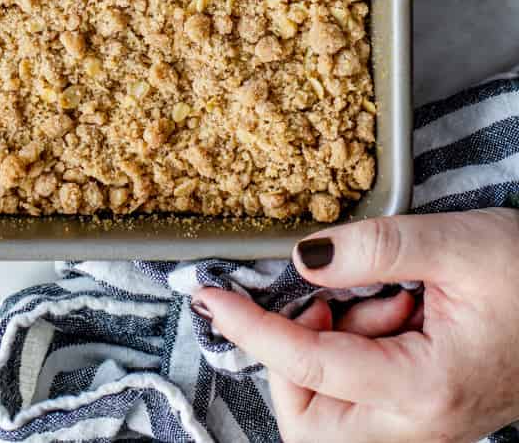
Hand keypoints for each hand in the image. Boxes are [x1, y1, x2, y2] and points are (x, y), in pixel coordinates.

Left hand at [195, 210, 518, 442]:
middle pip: (310, 422)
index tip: (212, 298)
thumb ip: (374, 248)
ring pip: (329, 415)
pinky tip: (392, 309)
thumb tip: (302, 259)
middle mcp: (420, 425)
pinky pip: (357, 398)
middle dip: (293, 355)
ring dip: (328, 349)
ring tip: (381, 298)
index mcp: (424, 389)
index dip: (251, 330)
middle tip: (329, 298)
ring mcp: (421, 425)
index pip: (309, 366)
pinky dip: (352, 349)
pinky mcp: (421, 411)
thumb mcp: (454, 243)